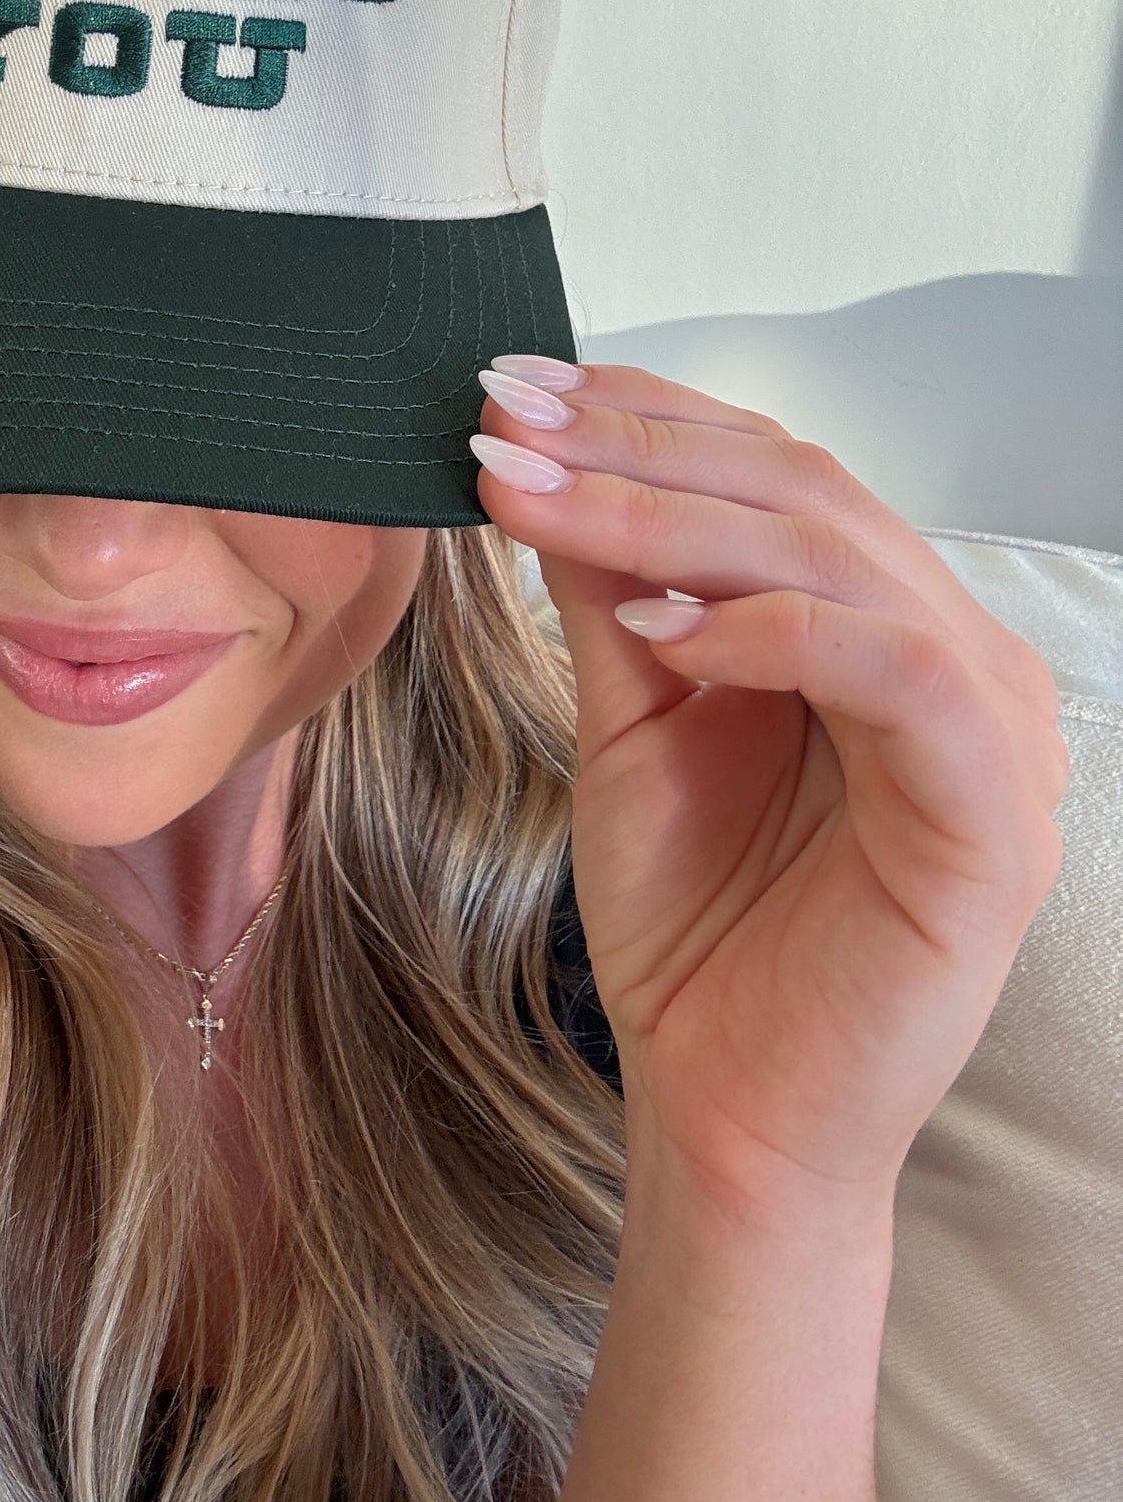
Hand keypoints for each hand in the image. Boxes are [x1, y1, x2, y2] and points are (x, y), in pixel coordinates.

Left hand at [472, 361, 1069, 1215]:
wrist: (723, 1112)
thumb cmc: (695, 926)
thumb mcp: (634, 720)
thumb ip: (612, 590)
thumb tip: (544, 455)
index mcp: (880, 626)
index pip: (776, 471)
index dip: (646, 415)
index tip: (512, 388)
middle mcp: (953, 660)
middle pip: (804, 492)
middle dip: (638, 447)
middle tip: (508, 423)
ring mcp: (990, 735)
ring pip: (844, 558)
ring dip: (673, 516)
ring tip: (540, 503)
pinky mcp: (993, 819)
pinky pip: (898, 672)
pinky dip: (775, 630)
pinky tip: (661, 631)